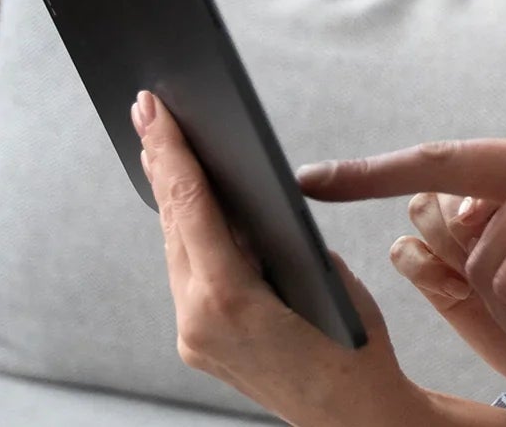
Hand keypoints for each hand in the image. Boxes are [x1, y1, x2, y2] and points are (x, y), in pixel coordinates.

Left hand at [131, 91, 433, 426]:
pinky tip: (191, 211)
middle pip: (173, 224)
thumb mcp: (326, 276)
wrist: (353, 415)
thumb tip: (245, 208)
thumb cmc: (355, 348)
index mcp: (228, 298)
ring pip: (175, 251)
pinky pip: (187, 276)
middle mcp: (196, 319)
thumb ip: (278, 241)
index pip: (189, 206)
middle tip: (150, 112)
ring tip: (164, 149)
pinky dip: (189, 238)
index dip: (171, 152)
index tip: (155, 111)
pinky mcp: (198, 344)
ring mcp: (192, 336)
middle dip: (162, 165)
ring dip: (174, 201)